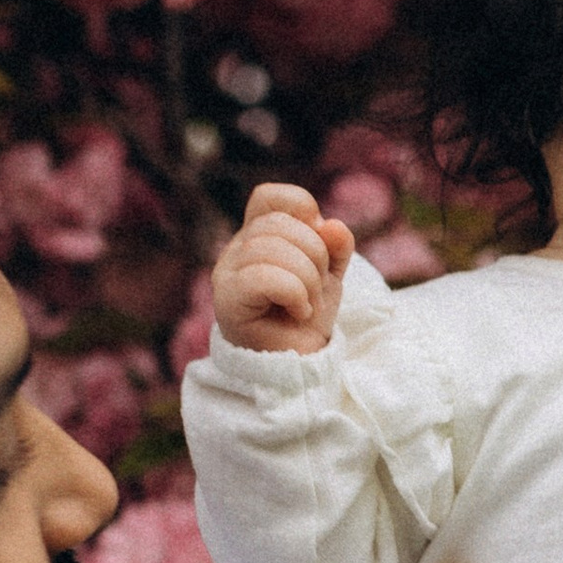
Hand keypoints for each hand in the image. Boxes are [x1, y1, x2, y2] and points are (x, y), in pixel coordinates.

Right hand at [214, 181, 354, 353]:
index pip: (269, 197)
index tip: (320, 239)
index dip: (300, 207)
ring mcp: (227, 274)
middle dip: (314, 254)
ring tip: (308, 304)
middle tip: (318, 288)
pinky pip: (263, 276)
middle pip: (277, 224)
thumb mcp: (330, 275)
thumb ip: (335, 247)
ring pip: (271, 248)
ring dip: (307, 278)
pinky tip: (298, 311)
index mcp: (258, 236)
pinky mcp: (227, 300)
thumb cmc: (307, 317)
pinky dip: (293, 292)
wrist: (299, 365)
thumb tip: (332, 225)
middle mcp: (237, 250)